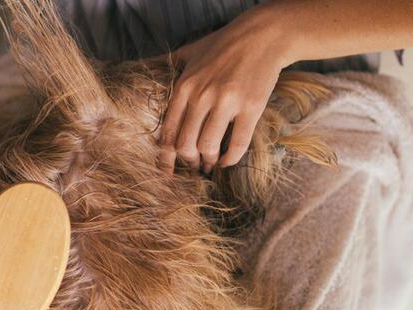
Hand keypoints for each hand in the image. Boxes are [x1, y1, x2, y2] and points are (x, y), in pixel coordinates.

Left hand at [159, 7, 292, 173]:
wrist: (263, 34)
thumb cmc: (225, 44)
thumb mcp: (191, 51)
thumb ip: (171, 64)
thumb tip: (150, 67)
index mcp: (184, 86)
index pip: (167, 131)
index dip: (165, 158)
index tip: (167, 171)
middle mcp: (201, 96)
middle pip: (185, 144)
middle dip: (188, 162)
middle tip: (195, 166)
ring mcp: (227, 102)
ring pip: (208, 146)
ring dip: (208, 162)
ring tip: (211, 164)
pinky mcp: (251, 107)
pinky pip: (238, 144)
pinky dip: (231, 159)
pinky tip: (227, 162)